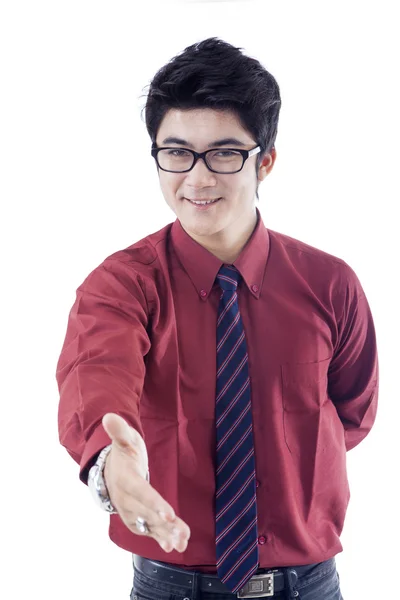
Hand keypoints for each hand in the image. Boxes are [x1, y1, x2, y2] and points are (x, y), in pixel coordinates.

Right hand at [102, 413, 190, 552]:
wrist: (108, 473)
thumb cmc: (122, 454)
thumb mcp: (123, 440)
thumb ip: (119, 431)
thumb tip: (109, 416)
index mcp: (125, 480)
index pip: (141, 492)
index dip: (154, 503)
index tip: (169, 513)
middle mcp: (126, 500)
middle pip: (147, 513)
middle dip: (165, 524)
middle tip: (182, 533)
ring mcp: (131, 512)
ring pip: (150, 525)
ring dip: (166, 535)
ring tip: (182, 542)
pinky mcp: (137, 519)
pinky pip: (150, 531)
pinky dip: (162, 538)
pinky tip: (177, 546)